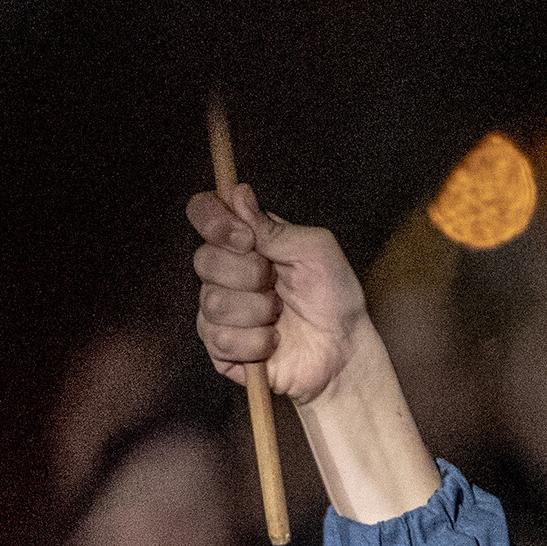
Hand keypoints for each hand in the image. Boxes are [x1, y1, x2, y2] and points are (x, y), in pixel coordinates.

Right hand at [188, 184, 364, 404]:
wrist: (343, 351)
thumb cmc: (334, 298)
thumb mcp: (315, 250)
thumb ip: (274, 227)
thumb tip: (238, 195)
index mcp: (244, 241)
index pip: (203, 213)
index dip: (213, 221)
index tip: (245, 238)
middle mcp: (225, 272)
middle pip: (204, 260)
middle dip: (249, 274)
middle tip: (276, 284)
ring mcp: (219, 311)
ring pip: (214, 302)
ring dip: (258, 311)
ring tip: (279, 315)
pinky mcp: (221, 348)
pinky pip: (221, 339)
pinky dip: (257, 341)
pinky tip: (273, 341)